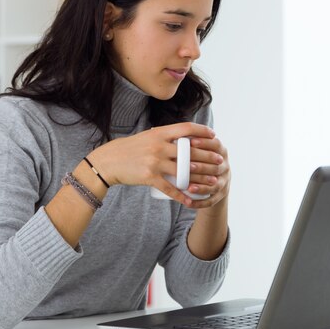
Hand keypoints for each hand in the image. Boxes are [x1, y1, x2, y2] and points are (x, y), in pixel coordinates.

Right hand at [87, 122, 215, 205]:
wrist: (108, 161)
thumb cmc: (129, 148)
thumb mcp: (147, 136)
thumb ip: (164, 136)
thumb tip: (183, 135)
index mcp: (159, 133)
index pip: (186, 129)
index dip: (202, 131)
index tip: (214, 135)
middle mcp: (158, 146)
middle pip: (190, 151)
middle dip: (208, 156)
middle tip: (220, 160)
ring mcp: (154, 162)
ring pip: (184, 171)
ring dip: (201, 177)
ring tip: (213, 181)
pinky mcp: (149, 177)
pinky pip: (170, 188)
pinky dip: (182, 196)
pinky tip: (191, 200)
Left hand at [185, 136, 230, 208]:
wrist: (214, 181)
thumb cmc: (201, 160)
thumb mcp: (201, 149)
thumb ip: (191, 141)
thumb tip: (164, 132)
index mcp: (221, 151)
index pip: (216, 145)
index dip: (205, 143)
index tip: (191, 142)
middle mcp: (225, 166)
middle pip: (216, 166)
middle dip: (202, 166)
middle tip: (189, 166)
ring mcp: (224, 181)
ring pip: (215, 185)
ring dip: (202, 186)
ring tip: (189, 187)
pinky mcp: (220, 195)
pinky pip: (211, 200)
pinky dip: (199, 202)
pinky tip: (188, 203)